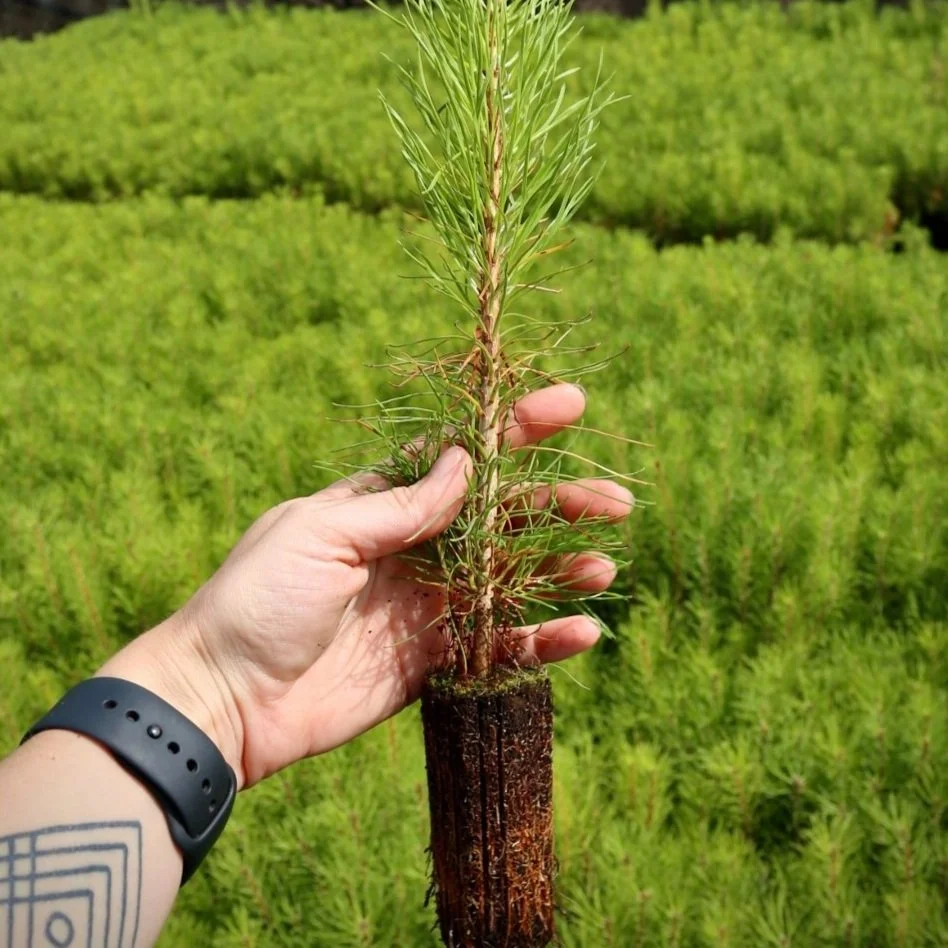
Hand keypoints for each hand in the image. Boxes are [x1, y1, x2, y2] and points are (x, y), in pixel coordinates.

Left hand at [98, 384, 633, 789]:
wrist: (225, 700)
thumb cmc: (259, 600)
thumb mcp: (323, 533)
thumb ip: (400, 505)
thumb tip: (466, 459)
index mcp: (380, 504)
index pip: (461, 458)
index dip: (515, 429)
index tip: (571, 405)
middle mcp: (411, 549)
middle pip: (501, 519)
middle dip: (559, 505)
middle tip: (617, 501)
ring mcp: (423, 607)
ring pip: (509, 581)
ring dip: (559, 571)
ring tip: (604, 567)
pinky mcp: (429, 663)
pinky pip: (496, 646)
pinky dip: (540, 640)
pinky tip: (581, 633)